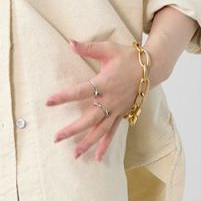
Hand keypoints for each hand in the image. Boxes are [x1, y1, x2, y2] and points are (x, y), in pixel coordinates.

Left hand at [46, 37, 142, 161]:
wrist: (151, 69)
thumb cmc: (128, 57)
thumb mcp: (108, 48)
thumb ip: (88, 47)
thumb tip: (69, 43)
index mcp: (105, 83)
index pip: (81, 91)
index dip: (64, 97)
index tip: (48, 101)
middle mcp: (111, 100)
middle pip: (89, 118)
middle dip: (73, 129)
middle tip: (57, 137)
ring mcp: (117, 110)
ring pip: (101, 130)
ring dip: (88, 142)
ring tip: (74, 154)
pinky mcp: (122, 115)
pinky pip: (113, 133)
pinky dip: (105, 145)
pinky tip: (98, 158)